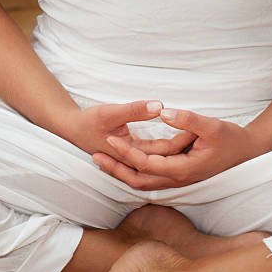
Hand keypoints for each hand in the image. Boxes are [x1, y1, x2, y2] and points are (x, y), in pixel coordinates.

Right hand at [62, 101, 195, 158]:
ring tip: (196, 132)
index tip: (196, 126)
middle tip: (201, 131)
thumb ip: (135, 110)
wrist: (71, 128)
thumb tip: (159, 106)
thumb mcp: (110, 113)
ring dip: (177, 147)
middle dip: (183, 146)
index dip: (180, 140)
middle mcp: (135, 164)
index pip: (162, 152)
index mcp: (131, 157)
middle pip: (166, 159)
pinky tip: (180, 135)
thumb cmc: (88, 121)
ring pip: (162, 158)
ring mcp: (135, 161)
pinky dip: (168, 146)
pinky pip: (156, 154)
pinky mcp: (134, 154)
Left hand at [92, 108, 266, 189]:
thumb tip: (163, 111)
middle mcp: (177, 179)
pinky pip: (150, 178)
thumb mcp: (213, 126)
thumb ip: (188, 120)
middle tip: (94, 156)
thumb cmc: (232, 140)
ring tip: (102, 160)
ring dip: (122, 172)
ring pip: (142, 182)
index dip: (125, 152)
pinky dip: (134, 171)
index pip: (146, 164)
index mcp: (183, 169)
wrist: (247, 154)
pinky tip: (123, 161)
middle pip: (138, 180)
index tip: (109, 139)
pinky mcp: (178, 176)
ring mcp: (178, 180)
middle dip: (115, 169)